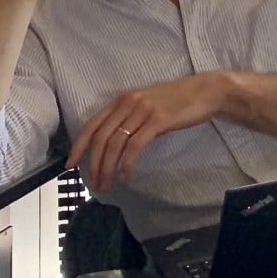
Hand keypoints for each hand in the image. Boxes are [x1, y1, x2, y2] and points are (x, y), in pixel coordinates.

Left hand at [69, 74, 231, 192]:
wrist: (205, 92)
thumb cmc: (178, 102)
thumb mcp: (147, 106)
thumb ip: (129, 119)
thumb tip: (114, 146)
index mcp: (122, 99)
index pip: (92, 125)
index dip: (79, 146)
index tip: (70, 165)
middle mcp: (128, 102)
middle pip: (101, 138)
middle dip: (93, 165)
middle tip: (94, 185)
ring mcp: (143, 110)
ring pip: (115, 144)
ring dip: (107, 169)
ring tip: (107, 185)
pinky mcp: (158, 120)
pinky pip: (135, 146)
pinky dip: (127, 164)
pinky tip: (126, 176)